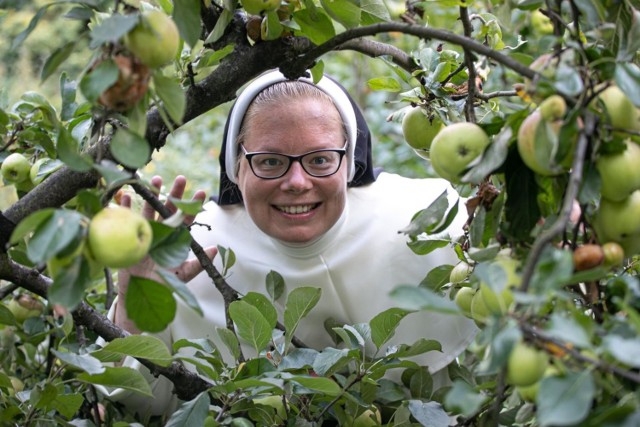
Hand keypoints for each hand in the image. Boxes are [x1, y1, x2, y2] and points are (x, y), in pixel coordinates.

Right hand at [115, 175, 216, 332]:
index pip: (186, 219)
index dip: (193, 206)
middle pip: (169, 209)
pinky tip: (125, 195)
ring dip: (152, 194)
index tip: (201, 192)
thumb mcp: (182, 276)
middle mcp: (161, 232)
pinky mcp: (128, 235)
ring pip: (149, 209)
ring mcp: (145, 232)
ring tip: (156, 179)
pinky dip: (124, 207)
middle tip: (181, 178)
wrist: (140, 294)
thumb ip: (198, 264)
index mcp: (175, 238)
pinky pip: (126, 219)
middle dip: (174, 193)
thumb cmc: (163, 285)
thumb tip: (215, 249)